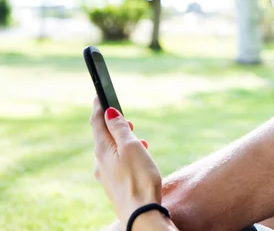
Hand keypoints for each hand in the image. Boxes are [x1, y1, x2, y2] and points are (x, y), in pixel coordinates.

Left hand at [91, 96, 161, 225]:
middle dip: (115, 126)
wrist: (141, 214)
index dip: (98, 107)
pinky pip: (118, 164)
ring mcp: (107, 176)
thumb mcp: (132, 147)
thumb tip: (109, 112)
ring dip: (124, 142)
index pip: (96, 123)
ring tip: (141, 140)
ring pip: (112, 152)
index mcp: (102, 150)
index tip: (99, 94)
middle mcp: (100, 163)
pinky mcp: (115, 186)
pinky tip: (140, 160)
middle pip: (104, 137)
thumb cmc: (139, 178)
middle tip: (128, 119)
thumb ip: (120, 129)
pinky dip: (127, 155)